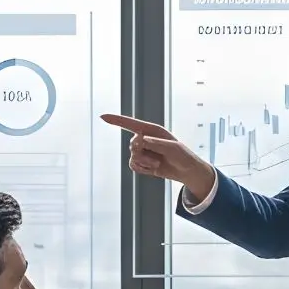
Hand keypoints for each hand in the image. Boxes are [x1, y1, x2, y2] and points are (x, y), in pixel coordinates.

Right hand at [100, 114, 217, 202]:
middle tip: (157, 158)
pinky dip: (143, 169)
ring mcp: (143, 151)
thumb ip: (156, 143)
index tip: (102, 117)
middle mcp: (145, 139)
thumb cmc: (182, 156)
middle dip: (143, 153)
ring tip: (158, 164)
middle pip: (132, 144)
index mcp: (151, 130)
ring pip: (132, 157)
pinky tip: (154, 169)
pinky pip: (133, 166)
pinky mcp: (142, 162)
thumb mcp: (172, 148)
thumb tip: (140, 139)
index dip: (116, 120)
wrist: (186, 171)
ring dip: (145, 163)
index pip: (130, 124)